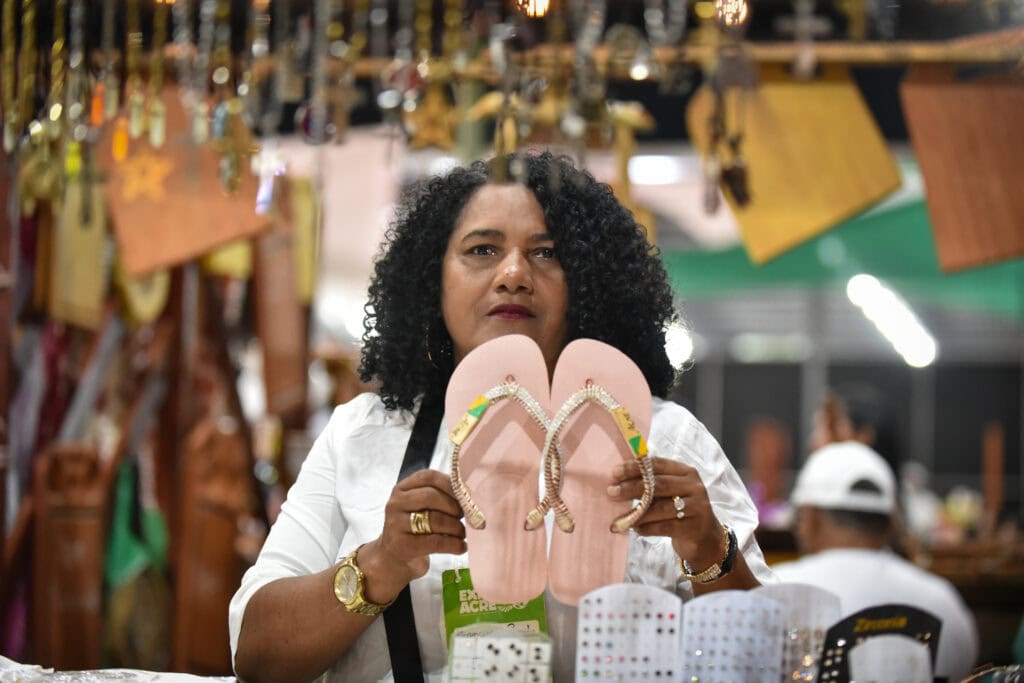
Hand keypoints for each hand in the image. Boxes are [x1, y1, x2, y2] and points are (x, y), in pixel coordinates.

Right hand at [358, 469, 466, 603]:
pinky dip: (454, 544)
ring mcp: (396, 524)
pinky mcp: (402, 546)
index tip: (467, 494)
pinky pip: (435, 542)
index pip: (429, 477)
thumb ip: (440, 497)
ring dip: (456, 527)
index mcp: (403, 488)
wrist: (392, 558)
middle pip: (432, 496)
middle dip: (454, 506)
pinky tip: (461, 547)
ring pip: (434, 519)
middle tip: (466, 516)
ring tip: (463, 533)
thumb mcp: (421, 508)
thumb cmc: (413, 529)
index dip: (451, 484)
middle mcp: (396, 503)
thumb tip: (470, 495)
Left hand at [607, 456, 725, 571]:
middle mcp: (694, 487)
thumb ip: (652, 484)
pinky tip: (635, 529)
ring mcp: (697, 507)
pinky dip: (647, 528)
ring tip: (619, 519)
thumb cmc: (681, 511)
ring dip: (636, 513)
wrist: (706, 539)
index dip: (634, 468)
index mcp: (686, 472)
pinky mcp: (695, 528)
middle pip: (658, 485)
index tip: (614, 474)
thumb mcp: (671, 493)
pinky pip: (665, 527)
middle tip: (611, 493)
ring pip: (660, 508)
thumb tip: (618, 480)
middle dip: (631, 488)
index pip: (657, 465)